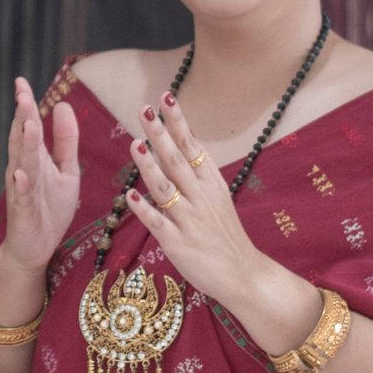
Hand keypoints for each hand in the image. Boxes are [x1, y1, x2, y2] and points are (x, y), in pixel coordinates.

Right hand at [0, 76, 80, 273]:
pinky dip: (20, 185)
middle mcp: (24, 170)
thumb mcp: (66, 170)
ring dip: (25, 144)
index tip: (21, 81)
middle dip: (23, 117)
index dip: (25, 104)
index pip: (28, 126)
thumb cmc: (50, 208)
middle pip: (23, 140)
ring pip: (23, 164)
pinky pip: (21, 197)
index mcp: (35, 158)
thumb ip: (66, 141)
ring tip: (28, 123)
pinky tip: (20, 173)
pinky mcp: (23, 213)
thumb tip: (63, 104)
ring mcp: (22, 191)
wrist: (35, 248)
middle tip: (21, 93)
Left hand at [126, 95, 270, 315]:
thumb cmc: (224, 233)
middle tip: (144, 110)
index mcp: (210, 183)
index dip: (178, 123)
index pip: (192, 146)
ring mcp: (189, 220)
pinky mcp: (178, 244)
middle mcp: (200, 197)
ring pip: (166, 189)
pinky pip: (158, 224)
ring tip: (135, 144)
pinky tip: (129, 196)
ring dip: (149, 166)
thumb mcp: (217, 195)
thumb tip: (182, 138)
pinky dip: (144, 210)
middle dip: (160, 135)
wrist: (243, 274)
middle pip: (177, 161)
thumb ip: (198, 170)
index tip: (165, 98)